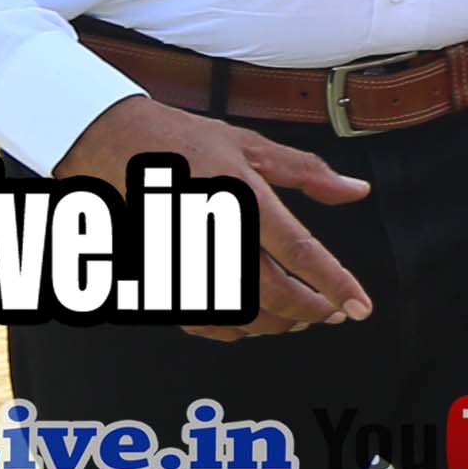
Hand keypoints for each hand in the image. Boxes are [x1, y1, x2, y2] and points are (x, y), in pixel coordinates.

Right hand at [62, 88, 372, 335]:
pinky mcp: (157, 274)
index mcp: (238, 193)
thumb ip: (308, 172)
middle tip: (334, 312)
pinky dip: (236, 329)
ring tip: (302, 315)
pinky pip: (201, 320)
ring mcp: (180, 255)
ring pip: (238, 313)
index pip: (298, 250)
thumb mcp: (249, 144)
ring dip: (278, 323)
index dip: (334, 284)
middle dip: (311, 310)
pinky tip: (256, 319)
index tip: (361, 307)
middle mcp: (210, 228)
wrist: (106, 141)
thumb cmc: (182, 139)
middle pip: (271, 292)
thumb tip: (357, 190)